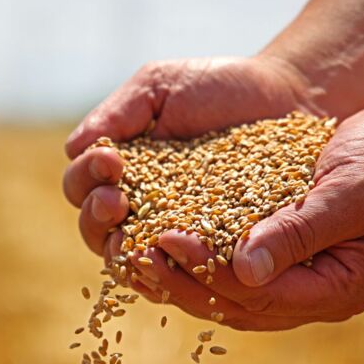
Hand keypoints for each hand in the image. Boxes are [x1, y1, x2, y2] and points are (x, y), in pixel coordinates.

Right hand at [63, 55, 322, 255]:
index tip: (110, 160)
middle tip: (118, 200)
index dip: (86, 177)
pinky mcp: (208, 256)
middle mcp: (134, 209)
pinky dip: (170, 276)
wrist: (287, 98)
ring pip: (128, 260)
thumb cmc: (217, 87)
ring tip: (137, 237)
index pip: (80, 187)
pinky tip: (175, 261)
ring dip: (124, 251)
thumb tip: (77, 148)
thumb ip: (116, 112)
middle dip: (97, 216)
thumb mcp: (158, 86)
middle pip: (94, 230)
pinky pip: (179, 277)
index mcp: (116, 172)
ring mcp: (170, 236)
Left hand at [123, 101, 363, 329]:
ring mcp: (290, 276)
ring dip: (173, 273)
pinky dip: (188, 252)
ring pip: (220, 291)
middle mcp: (308, 292)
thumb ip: (299, 231)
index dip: (206, 270)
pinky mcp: (273, 252)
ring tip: (130, 247)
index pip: (257, 296)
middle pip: (230, 303)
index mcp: (335, 288)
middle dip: (177, 279)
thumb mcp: (349, 190)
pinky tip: (153, 232)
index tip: (165, 237)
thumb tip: (244, 271)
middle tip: (131, 250)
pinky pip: (222, 264)